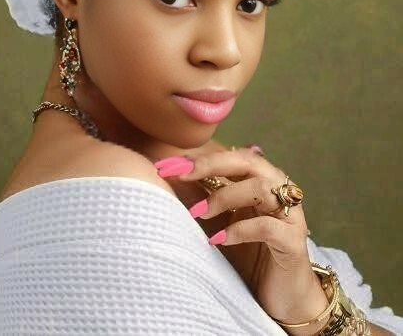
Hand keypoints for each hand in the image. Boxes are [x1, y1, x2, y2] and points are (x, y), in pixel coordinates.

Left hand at [155, 147, 330, 333]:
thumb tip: (167, 177)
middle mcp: (278, 191)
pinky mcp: (294, 244)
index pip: (228, 157)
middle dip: (210, 164)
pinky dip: (241, 229)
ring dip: (224, 196)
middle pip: (248, 162)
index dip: (196, 158)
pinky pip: (269, 227)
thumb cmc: (250, 256)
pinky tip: (218, 240)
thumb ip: (200, 198)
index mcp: (259, 181)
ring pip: (261, 188)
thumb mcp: (218, 223)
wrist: (285, 299)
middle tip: (179, 174)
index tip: (164, 166)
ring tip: (197, 212)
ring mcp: (289, 216)